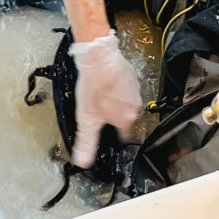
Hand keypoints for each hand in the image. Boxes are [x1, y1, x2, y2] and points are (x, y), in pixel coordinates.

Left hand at [70, 30, 141, 168]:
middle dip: (114, 117)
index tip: (109, 135)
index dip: (115, 137)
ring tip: (102, 97)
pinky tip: (106, 85)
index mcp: (126, 119)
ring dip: (116, 102)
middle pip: (126, 119)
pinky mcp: (131, 76)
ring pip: (126, 103)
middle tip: (101, 113)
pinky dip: (118, 88)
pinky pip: (126, 87)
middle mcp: (134, 106)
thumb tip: (84, 161)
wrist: (98, 57)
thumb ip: (86, 143)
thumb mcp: (86, 119)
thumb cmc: (94, 86)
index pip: (125, 137)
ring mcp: (135, 89)